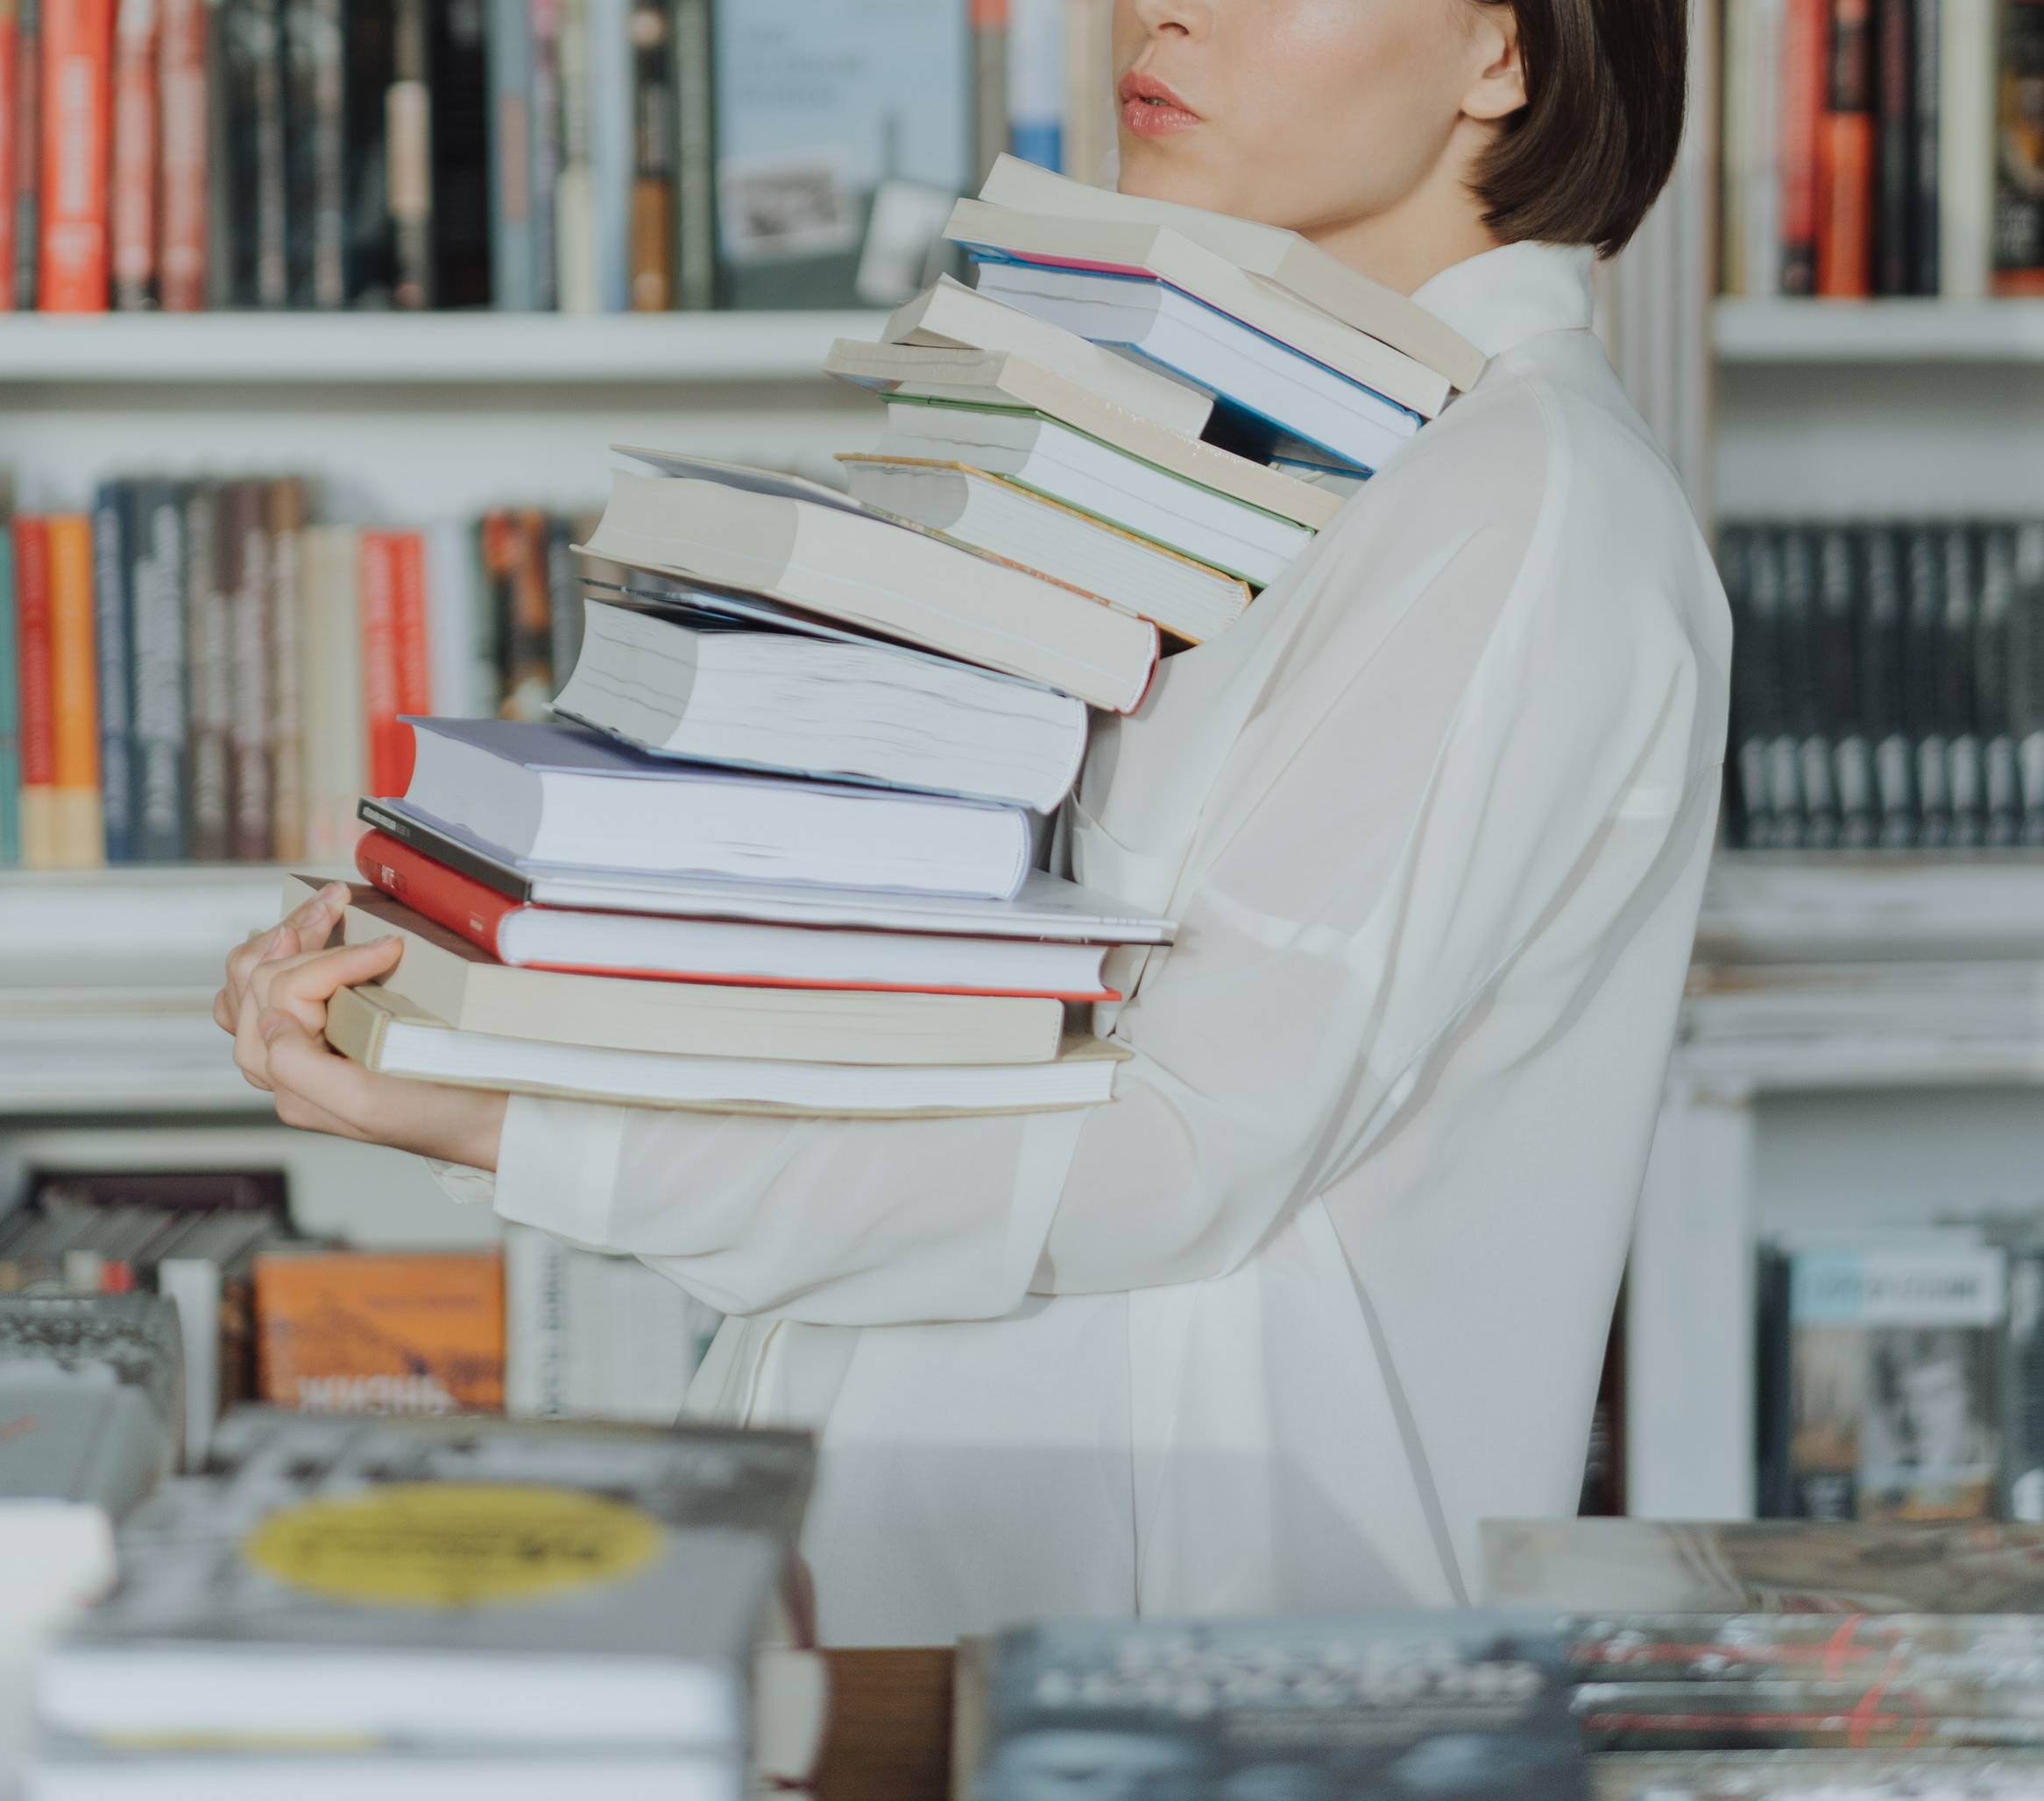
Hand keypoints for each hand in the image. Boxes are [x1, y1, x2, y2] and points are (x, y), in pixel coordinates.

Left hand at [215, 885, 507, 1170]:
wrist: (488, 1116)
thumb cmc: (442, 1110)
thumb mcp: (366, 1103)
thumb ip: (297, 1067)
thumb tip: (271, 1018)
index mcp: (291, 1081)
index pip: (285, 992)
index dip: (336, 958)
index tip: (393, 946)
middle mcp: (286, 1067)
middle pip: (259, 976)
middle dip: (301, 928)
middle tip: (340, 898)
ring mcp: (300, 1049)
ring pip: (257, 975)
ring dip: (290, 932)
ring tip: (327, 905)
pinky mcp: (321, 1036)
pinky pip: (275, 988)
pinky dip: (287, 954)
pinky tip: (308, 936)